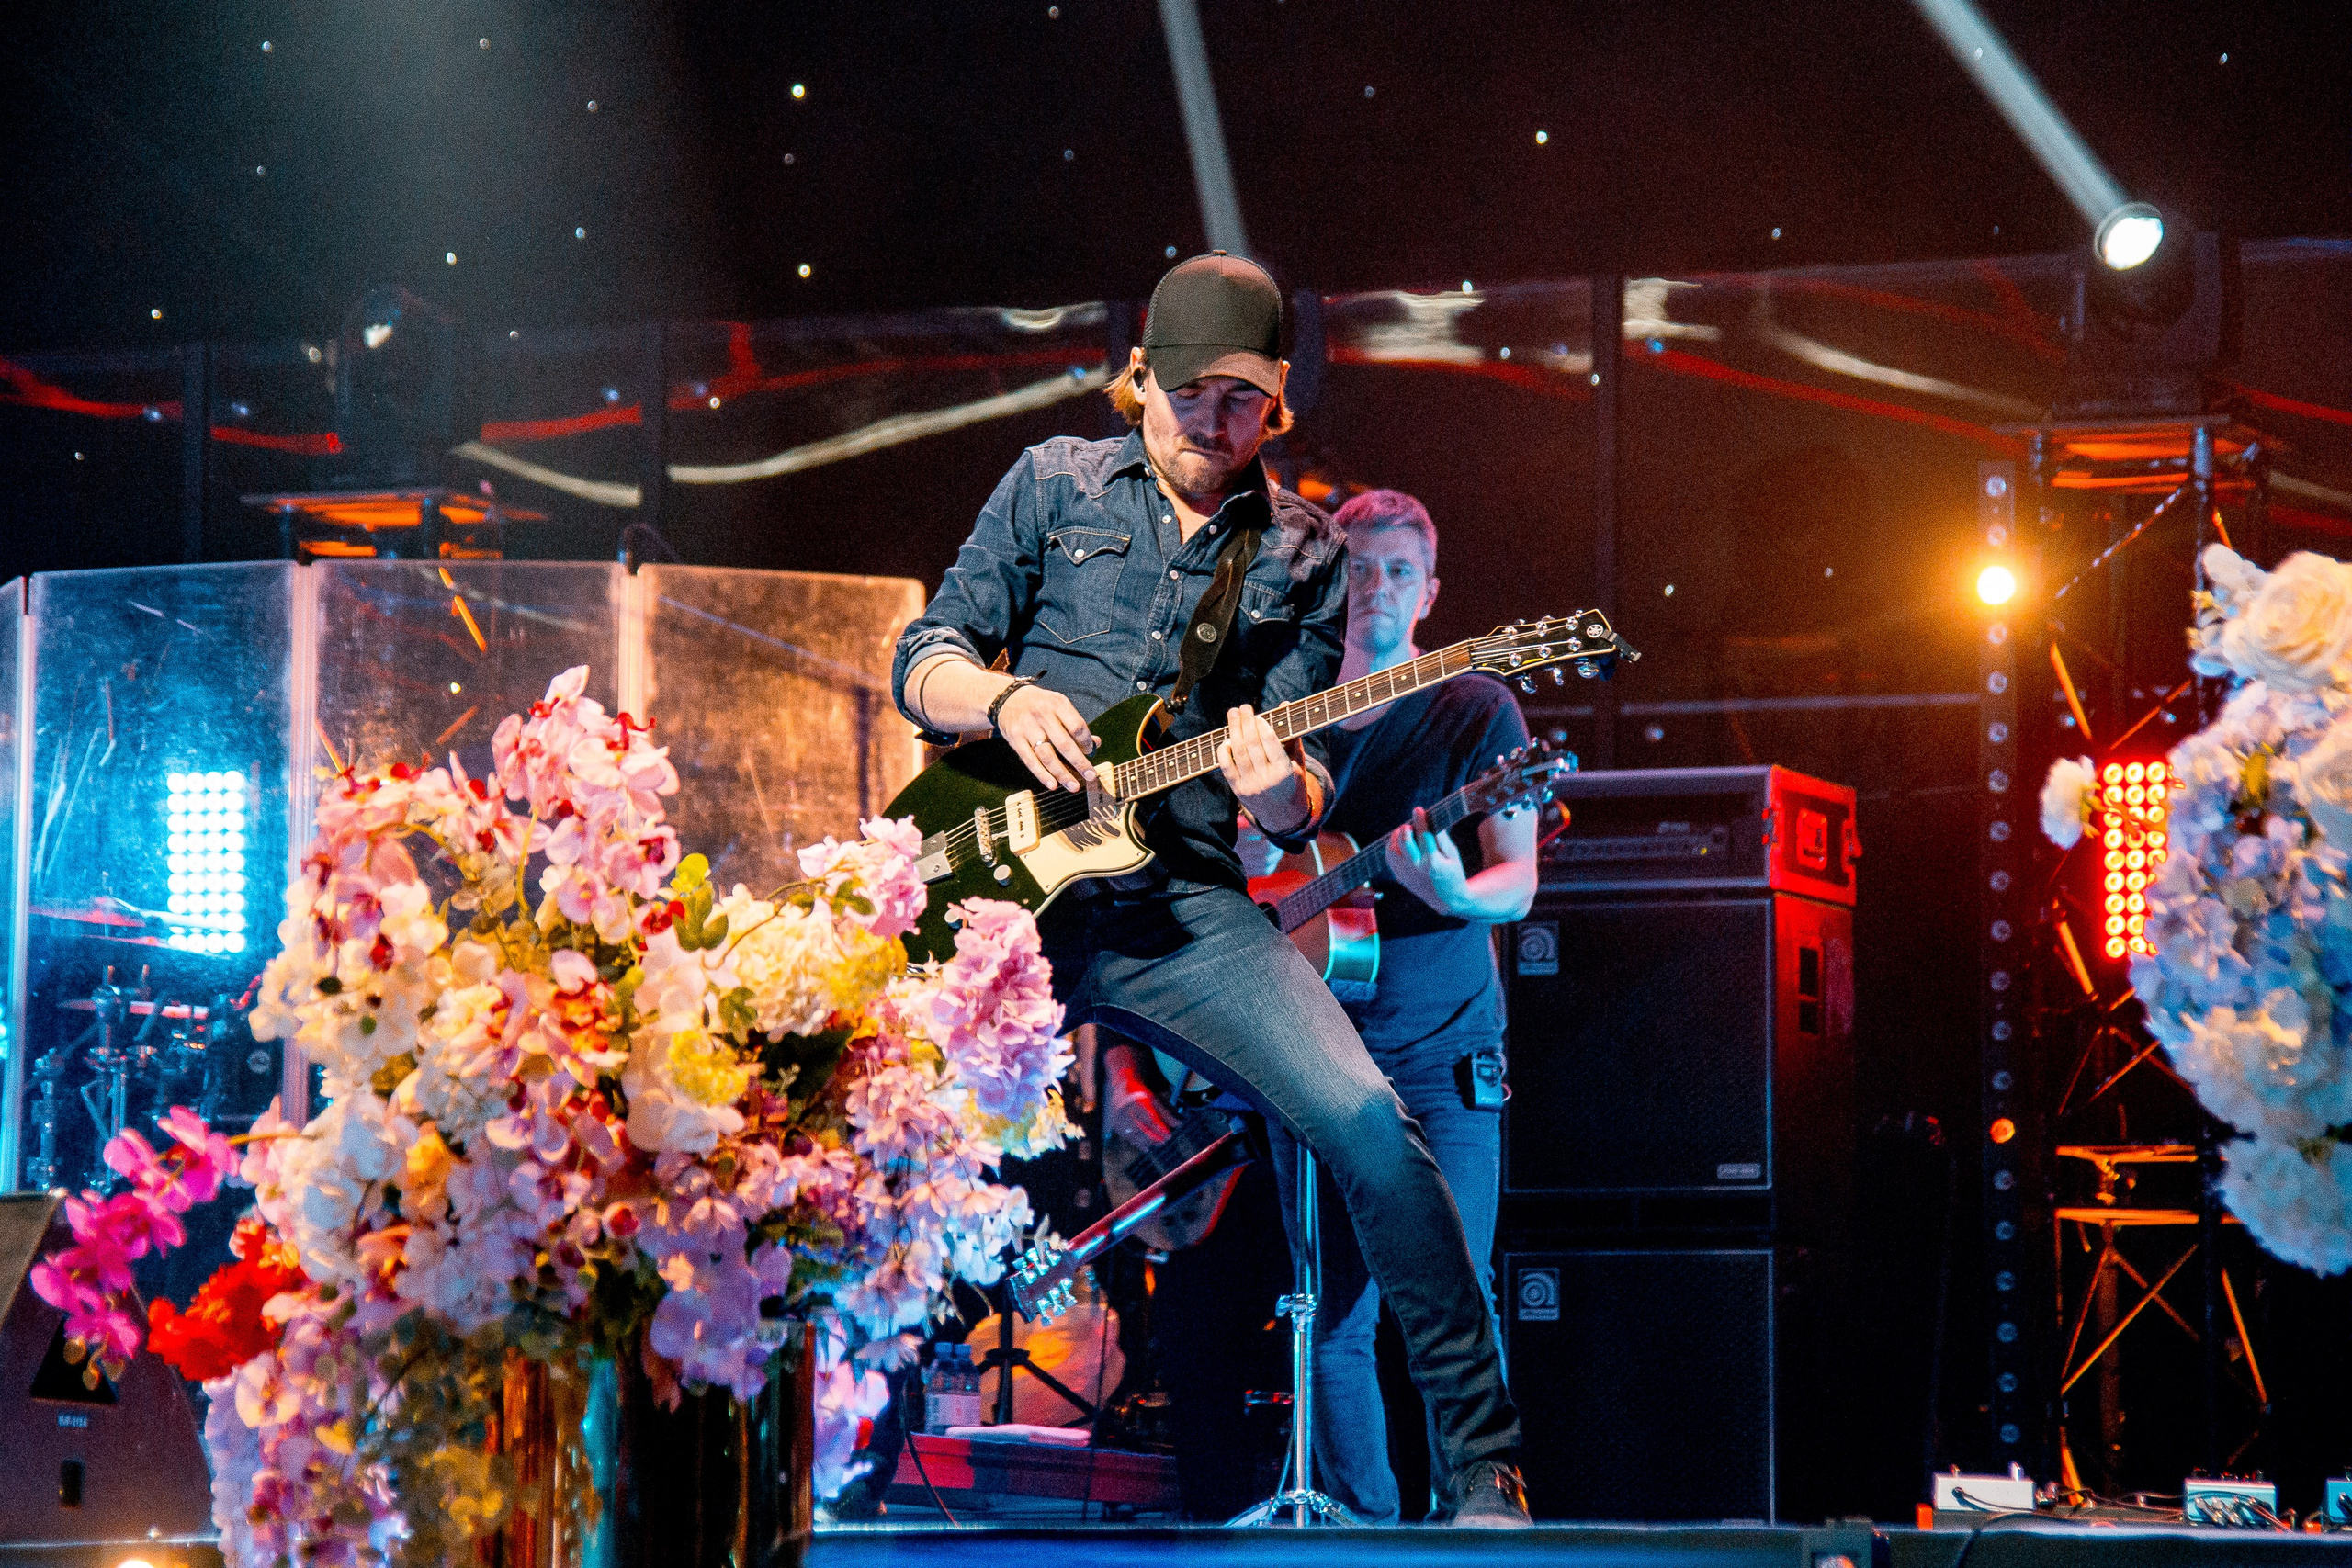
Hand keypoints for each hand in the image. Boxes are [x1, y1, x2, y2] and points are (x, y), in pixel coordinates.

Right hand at [996, 683, 1098, 790]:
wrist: (1008, 699)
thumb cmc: (1040, 705)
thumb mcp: (1059, 706)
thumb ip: (1076, 725)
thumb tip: (1096, 744)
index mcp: (1057, 704)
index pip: (1077, 727)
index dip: (1086, 742)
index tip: (1090, 751)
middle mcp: (1042, 715)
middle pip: (1064, 744)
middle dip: (1079, 762)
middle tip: (1091, 775)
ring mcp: (1027, 728)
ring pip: (1047, 756)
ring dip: (1062, 773)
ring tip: (1074, 786)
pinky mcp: (1015, 739)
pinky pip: (1030, 761)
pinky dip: (1042, 774)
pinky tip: (1053, 784)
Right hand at [1103, 1053, 1175, 1148]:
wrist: (1121, 1087)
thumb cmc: (1140, 1093)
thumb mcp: (1154, 1099)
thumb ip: (1165, 1113)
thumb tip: (1178, 1124)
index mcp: (1137, 1102)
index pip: (1150, 1119)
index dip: (1160, 1129)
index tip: (1169, 1135)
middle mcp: (1126, 1110)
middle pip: (1141, 1129)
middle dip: (1154, 1137)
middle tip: (1164, 1141)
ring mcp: (1119, 1118)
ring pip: (1134, 1135)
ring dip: (1147, 1142)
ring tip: (1157, 1144)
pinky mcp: (1116, 1125)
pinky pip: (1127, 1137)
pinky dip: (1137, 1143)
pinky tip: (1146, 1146)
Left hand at [1218, 705, 1309, 833]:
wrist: (1282, 815)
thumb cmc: (1291, 782)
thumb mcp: (1297, 761)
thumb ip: (1290, 733)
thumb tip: (1284, 704)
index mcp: (1285, 771)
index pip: (1270, 742)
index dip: (1262, 726)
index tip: (1257, 715)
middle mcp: (1267, 779)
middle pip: (1252, 744)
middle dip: (1246, 722)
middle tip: (1243, 708)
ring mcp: (1251, 785)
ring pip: (1238, 753)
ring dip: (1233, 731)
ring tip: (1233, 715)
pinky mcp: (1238, 790)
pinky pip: (1226, 766)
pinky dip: (1224, 751)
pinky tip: (1227, 739)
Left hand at [1386, 806, 1472, 914]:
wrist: (1446, 899)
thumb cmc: (1453, 872)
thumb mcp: (1453, 856)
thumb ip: (1442, 839)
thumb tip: (1430, 821)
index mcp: (1434, 862)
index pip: (1424, 836)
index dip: (1420, 821)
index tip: (1418, 810)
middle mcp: (1417, 868)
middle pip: (1405, 842)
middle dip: (1406, 828)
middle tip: (1410, 824)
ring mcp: (1406, 874)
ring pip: (1392, 850)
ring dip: (1396, 836)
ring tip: (1405, 831)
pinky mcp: (1400, 877)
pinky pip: (1389, 858)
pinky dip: (1391, 846)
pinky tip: (1399, 841)